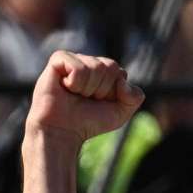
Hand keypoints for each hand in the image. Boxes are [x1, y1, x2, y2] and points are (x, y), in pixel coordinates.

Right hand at [26, 52, 143, 145]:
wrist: (62, 133)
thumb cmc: (88, 123)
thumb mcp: (120, 114)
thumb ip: (134, 96)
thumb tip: (122, 78)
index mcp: (103, 71)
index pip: (120, 72)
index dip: (112, 92)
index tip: (98, 103)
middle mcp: (88, 62)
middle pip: (110, 66)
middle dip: (102, 89)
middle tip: (85, 99)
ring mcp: (73, 59)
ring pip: (96, 67)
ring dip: (87, 89)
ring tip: (74, 96)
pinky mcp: (58, 60)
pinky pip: (78, 67)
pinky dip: (75, 83)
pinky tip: (65, 88)